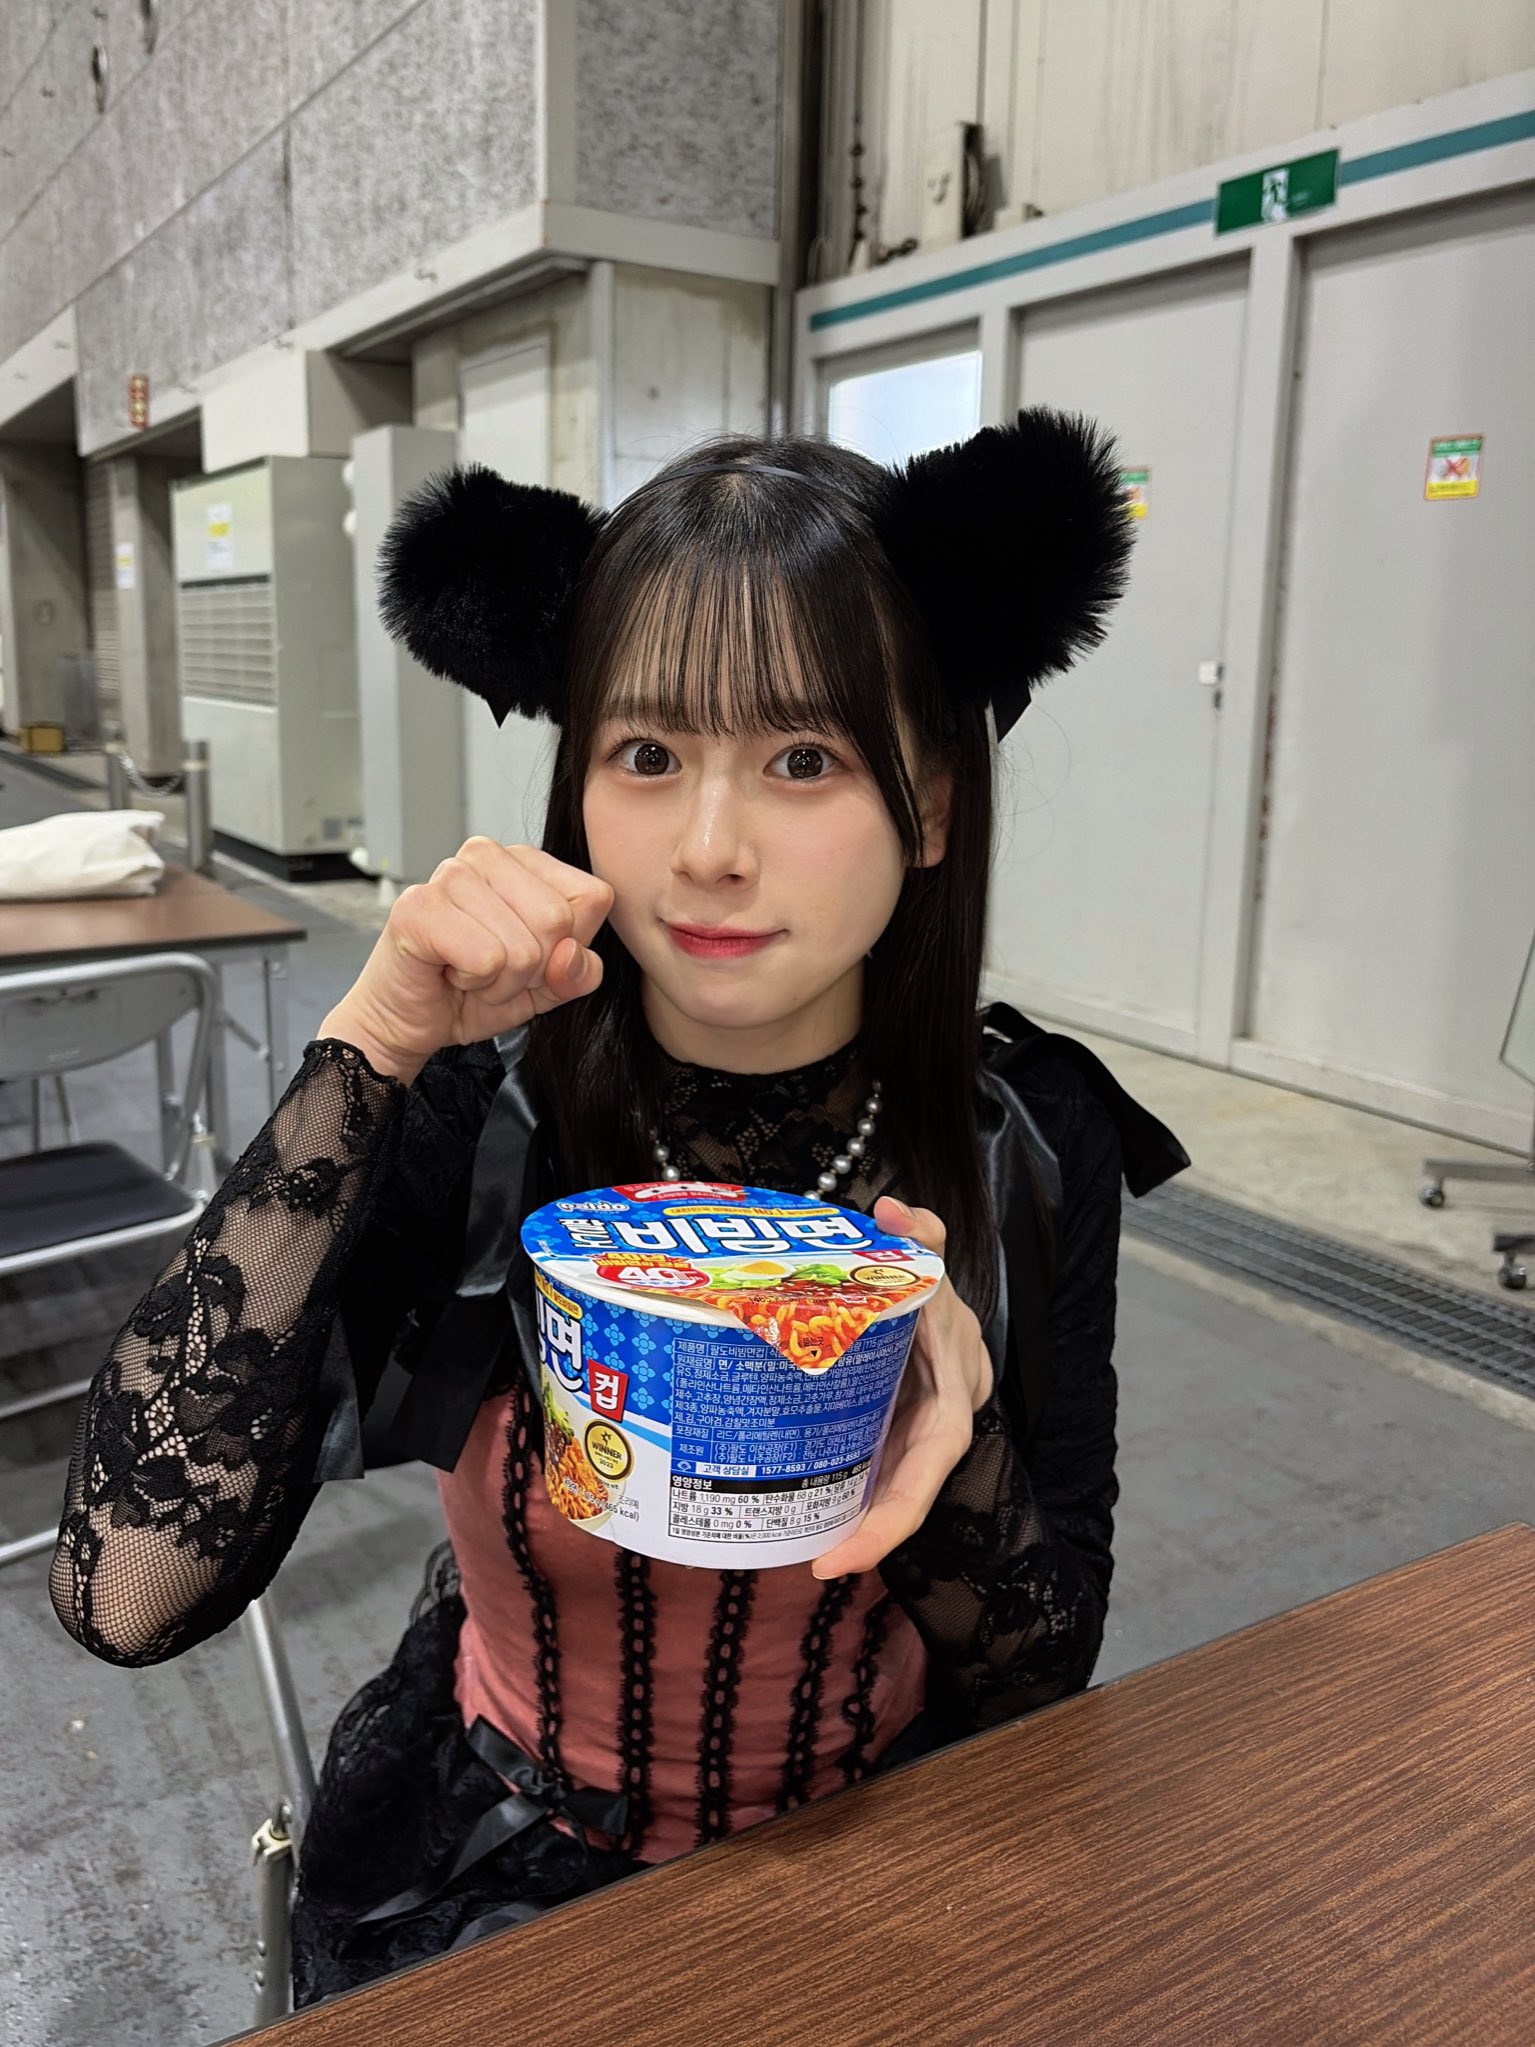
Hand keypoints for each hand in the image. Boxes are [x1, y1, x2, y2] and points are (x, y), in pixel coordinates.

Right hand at [321, 840, 613, 1084]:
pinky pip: (486, 959)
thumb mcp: (548, 987)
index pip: (593, 896)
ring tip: (468, 972)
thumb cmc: (474, 993)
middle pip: (558, 920)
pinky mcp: (419, 906)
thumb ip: (579, 971)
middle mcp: (486, 854)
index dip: (568, 946)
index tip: (528, 958)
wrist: (408, 1021)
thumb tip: (570, 954)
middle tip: (493, 970)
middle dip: (531, 968)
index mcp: (525, 860)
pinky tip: (448, 971)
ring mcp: (449, 874)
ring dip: (500, 981)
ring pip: (522, 947)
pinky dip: (473, 982)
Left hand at [811, 1197, 993, 1579]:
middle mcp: (937, 1430)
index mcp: (950, 1401)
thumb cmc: (939, 1297)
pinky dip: (849, 1499)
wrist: (950, 1315)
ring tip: (804, 1551)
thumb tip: (894, 1208)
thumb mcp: (934, 1266)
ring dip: (856, 1527)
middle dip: (870, 1536)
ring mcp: (916, 1440)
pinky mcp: (894, 1439)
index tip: (842, 1557)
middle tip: (817, 1563)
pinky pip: (875, 1475)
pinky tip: (808, 1516)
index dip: (890, 1521)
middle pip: (909, 1495)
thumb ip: (921, 1236)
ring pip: (891, 1493)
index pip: (927, 1470)